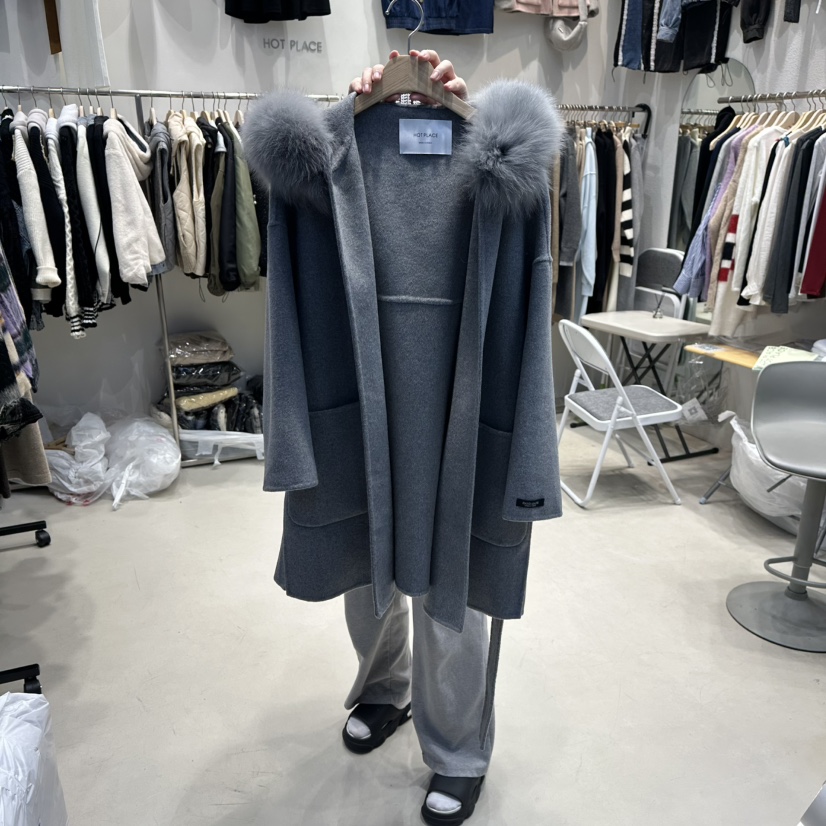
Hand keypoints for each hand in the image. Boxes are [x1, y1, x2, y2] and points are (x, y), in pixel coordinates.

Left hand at [348, 50, 468, 104]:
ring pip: (447, 65)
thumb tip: (412, 95)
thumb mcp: (427, 100)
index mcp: (429, 73)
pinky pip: (458, 82)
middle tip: (420, 58)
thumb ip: (420, 96)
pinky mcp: (461, 87)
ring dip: (439, 70)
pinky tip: (446, 88)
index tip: (409, 53)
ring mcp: (451, 78)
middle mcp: (440, 73)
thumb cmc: (440, 104)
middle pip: (435, 57)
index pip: (422, 60)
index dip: (416, 55)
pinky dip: (452, 84)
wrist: (455, 116)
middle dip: (427, 55)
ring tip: (432, 78)